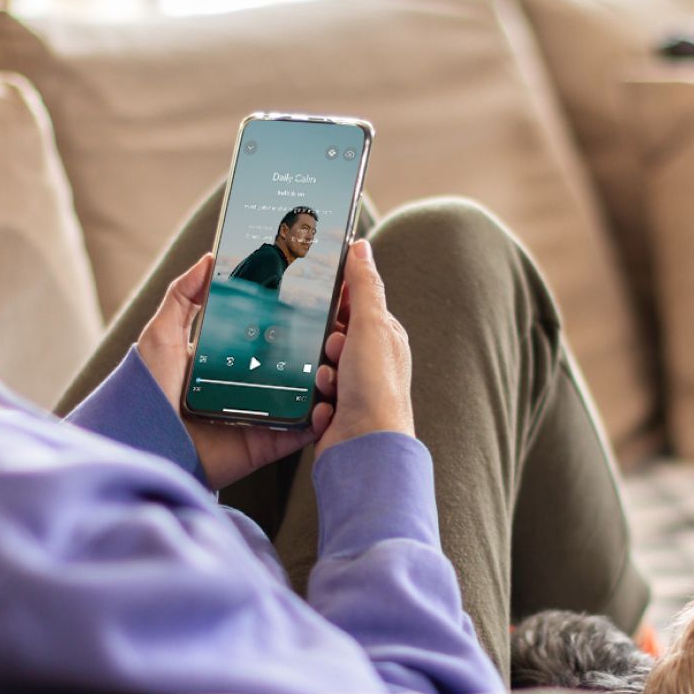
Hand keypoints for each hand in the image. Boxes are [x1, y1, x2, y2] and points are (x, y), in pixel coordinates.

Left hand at [136, 253, 328, 488]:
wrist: (148, 443)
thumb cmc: (148, 392)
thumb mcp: (161, 336)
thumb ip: (182, 297)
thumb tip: (208, 260)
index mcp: (231, 357)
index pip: (270, 331)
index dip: (295, 314)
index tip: (319, 292)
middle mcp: (251, 383)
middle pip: (296, 360)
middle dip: (322, 343)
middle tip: (342, 323)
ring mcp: (264, 413)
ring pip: (308, 393)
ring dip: (329, 376)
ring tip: (342, 356)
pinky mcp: (270, 441)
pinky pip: (304, 430)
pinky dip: (322, 418)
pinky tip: (333, 399)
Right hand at [313, 239, 412, 454]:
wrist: (364, 447)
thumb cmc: (376, 387)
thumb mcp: (371, 325)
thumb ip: (364, 285)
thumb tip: (360, 246)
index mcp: (384, 337)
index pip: (353, 304)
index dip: (336, 303)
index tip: (318, 299)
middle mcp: (370, 362)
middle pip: (329, 335)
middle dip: (324, 342)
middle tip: (332, 351)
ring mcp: (351, 389)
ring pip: (315, 364)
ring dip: (318, 372)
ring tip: (331, 385)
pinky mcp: (332, 412)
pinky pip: (309, 394)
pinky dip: (314, 400)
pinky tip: (326, 409)